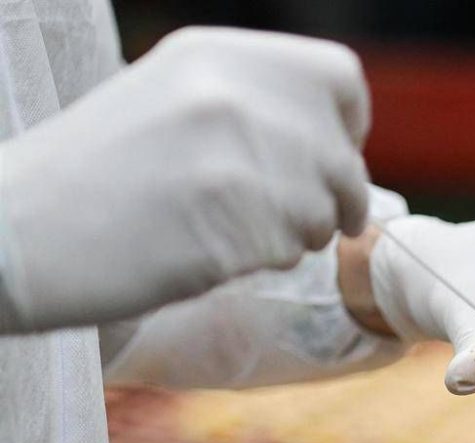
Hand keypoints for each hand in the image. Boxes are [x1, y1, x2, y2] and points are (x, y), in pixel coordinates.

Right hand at [0, 27, 369, 331]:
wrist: (18, 232)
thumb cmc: (95, 175)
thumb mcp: (174, 99)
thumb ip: (253, 104)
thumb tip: (337, 140)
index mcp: (217, 55)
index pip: (339, 78)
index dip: (347, 125)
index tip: (332, 156)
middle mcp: (232, 97)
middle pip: (341, 155)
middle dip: (337, 196)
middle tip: (312, 219)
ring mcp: (232, 161)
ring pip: (324, 209)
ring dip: (303, 232)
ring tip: (243, 231)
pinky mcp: (229, 227)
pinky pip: (291, 250)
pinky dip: (268, 259)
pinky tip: (217, 251)